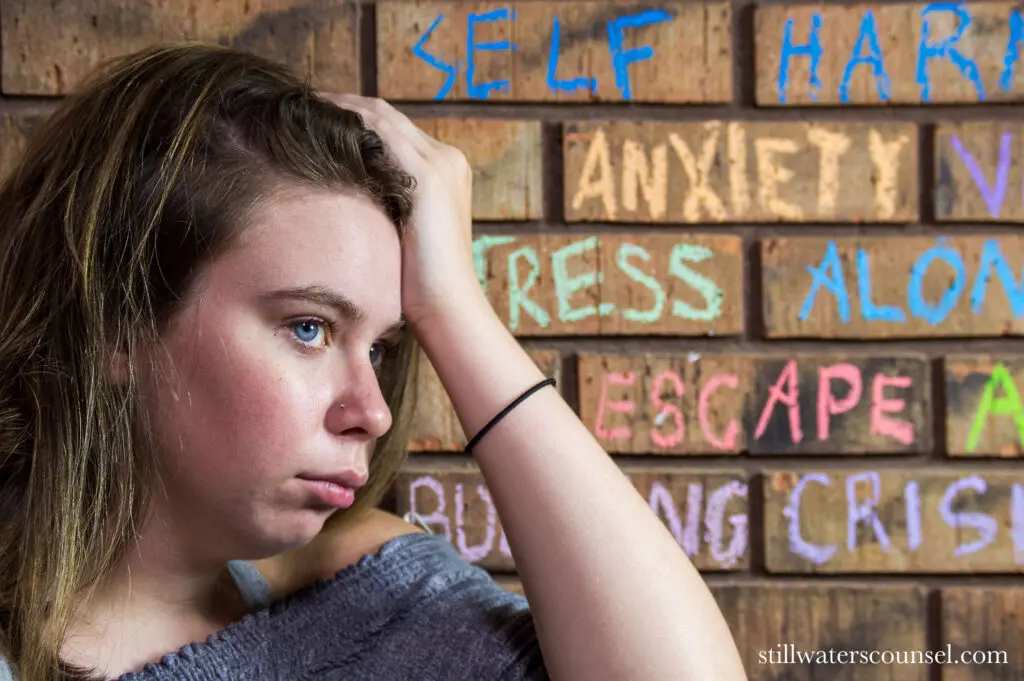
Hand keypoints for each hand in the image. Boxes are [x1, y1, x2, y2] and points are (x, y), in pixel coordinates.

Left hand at [322, 94, 483, 329]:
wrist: (446, 306)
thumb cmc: (419, 284)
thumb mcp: (399, 233)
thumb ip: (384, 206)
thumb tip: (344, 198)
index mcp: (446, 171)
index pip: (394, 130)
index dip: (354, 118)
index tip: (316, 119)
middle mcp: (448, 159)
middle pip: (386, 114)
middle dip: (342, 106)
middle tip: (300, 104)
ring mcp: (440, 164)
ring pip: (380, 115)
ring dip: (339, 106)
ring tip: (301, 107)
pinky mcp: (428, 176)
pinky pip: (380, 130)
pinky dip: (347, 119)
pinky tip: (315, 122)